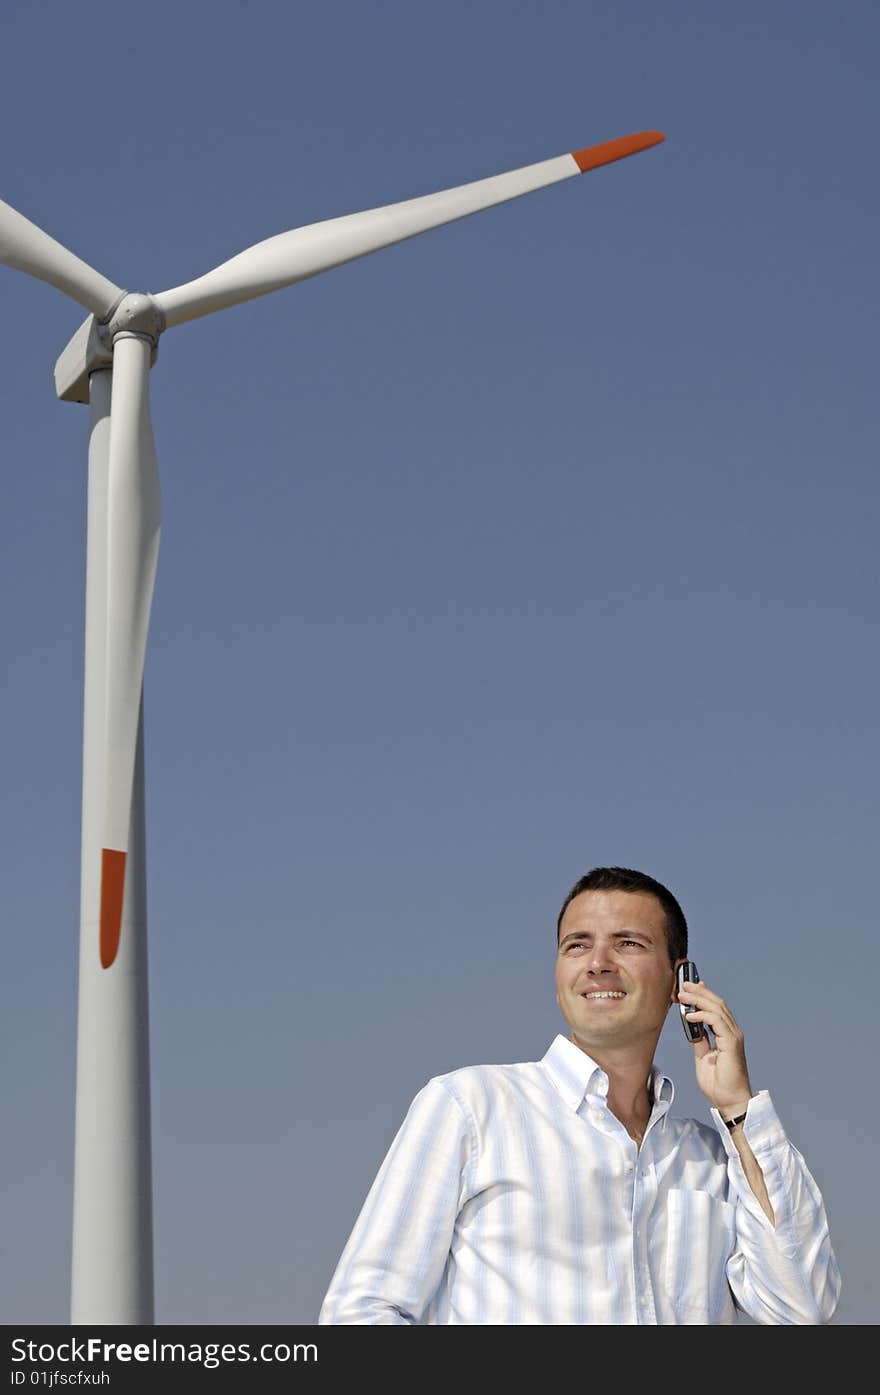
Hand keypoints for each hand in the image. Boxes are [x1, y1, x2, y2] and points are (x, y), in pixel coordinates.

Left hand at [676, 979, 752, 1116]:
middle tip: (684, 984)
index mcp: (726, 1035)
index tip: (691, 987)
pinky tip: (690, 1014)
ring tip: (683, 995)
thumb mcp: (703, 1057)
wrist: (730, 1100)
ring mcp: (733, 1036)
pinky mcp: (732, 1043)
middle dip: (700, 992)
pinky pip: (716, 1021)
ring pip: (717, 1008)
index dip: (705, 995)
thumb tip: (692, 1027)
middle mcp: (732, 1033)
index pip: (717, 1009)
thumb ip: (700, 1041)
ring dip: (699, 999)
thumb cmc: (719, 1083)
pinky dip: (702, 1015)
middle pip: (717, 1004)